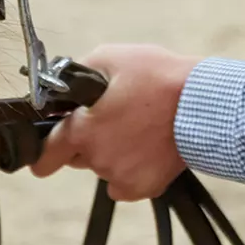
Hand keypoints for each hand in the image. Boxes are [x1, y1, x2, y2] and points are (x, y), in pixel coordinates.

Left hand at [32, 44, 198, 201]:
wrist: (200, 104)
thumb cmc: (157, 77)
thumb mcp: (110, 57)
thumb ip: (76, 72)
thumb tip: (60, 83)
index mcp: (82, 130)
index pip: (44, 156)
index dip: (44, 151)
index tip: (47, 149)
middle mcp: (97, 158)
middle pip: (78, 156)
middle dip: (87, 141)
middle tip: (112, 120)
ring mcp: (120, 176)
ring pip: (104, 167)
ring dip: (112, 152)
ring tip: (138, 127)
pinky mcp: (143, 188)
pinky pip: (125, 184)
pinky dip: (132, 170)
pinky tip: (147, 148)